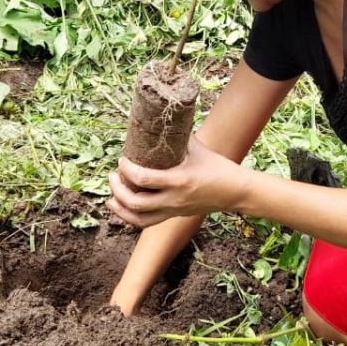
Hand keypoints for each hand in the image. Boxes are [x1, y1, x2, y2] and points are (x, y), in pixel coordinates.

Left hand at [107, 136, 248, 227]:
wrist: (235, 191)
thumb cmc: (218, 167)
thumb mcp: (198, 148)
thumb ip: (178, 137)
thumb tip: (162, 122)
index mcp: (179, 180)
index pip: (144, 179)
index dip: (127, 170)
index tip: (122, 160)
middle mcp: (174, 199)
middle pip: (136, 203)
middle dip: (118, 189)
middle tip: (113, 175)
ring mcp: (174, 210)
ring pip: (139, 219)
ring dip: (120, 209)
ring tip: (111, 197)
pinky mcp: (174, 215)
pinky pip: (147, 223)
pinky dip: (131, 217)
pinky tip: (123, 207)